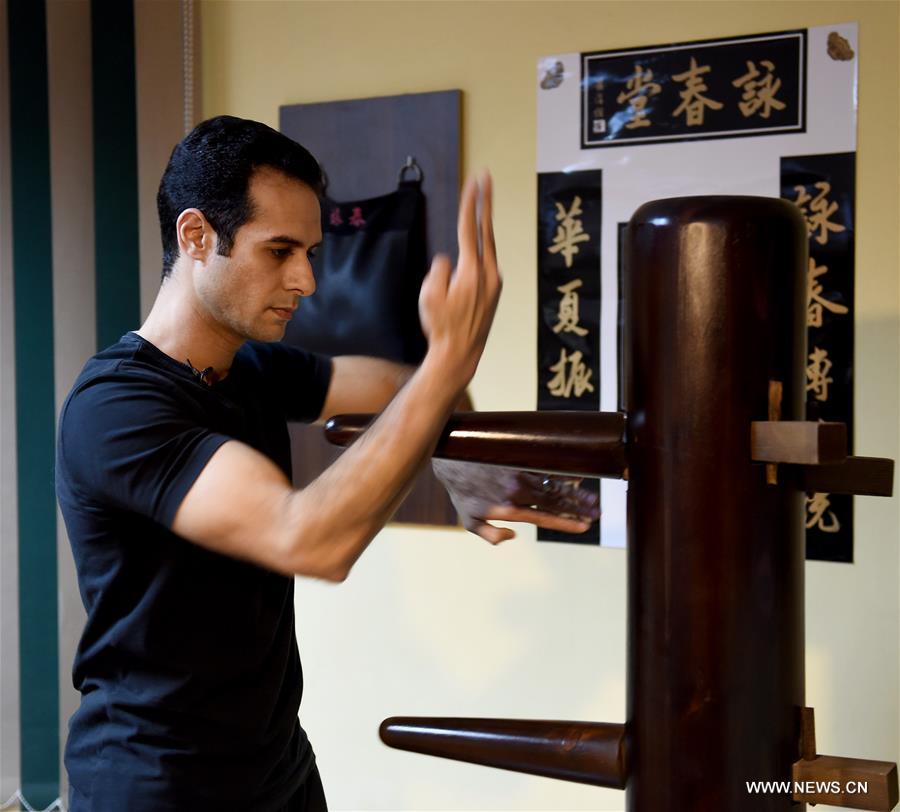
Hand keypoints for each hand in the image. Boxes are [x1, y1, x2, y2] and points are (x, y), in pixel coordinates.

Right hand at [418, 173, 500, 385]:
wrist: (460, 354)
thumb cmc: (441, 327)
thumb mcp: (429, 296)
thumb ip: (438, 270)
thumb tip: (448, 260)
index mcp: (472, 270)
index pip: (470, 227)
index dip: (471, 202)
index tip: (475, 181)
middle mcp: (489, 273)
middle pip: (486, 230)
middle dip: (485, 202)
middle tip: (486, 178)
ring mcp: (494, 283)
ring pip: (487, 248)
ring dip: (482, 227)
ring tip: (478, 208)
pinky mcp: (494, 293)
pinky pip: (485, 264)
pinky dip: (480, 251)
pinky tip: (471, 254)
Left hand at [432, 459, 600, 544]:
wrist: (451, 457)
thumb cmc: (461, 491)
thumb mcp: (469, 521)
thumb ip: (491, 534)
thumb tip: (513, 536)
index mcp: (508, 508)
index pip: (544, 517)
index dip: (566, 522)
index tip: (584, 526)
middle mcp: (517, 491)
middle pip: (555, 501)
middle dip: (579, 508)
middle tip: (598, 513)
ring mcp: (519, 473)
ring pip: (553, 484)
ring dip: (576, 492)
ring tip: (594, 499)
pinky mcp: (518, 458)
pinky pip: (544, 466)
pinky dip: (562, 472)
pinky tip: (576, 475)